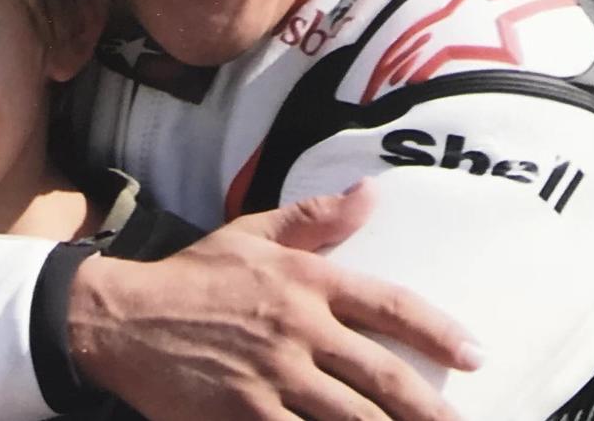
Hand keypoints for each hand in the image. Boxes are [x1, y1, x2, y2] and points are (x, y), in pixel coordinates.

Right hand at [67, 180, 480, 420]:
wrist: (120, 319)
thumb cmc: (190, 278)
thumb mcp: (250, 235)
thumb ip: (314, 219)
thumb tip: (371, 194)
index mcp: (305, 281)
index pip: (390, 306)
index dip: (439, 333)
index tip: (474, 356)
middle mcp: (297, 329)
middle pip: (383, 375)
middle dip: (430, 407)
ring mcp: (272, 376)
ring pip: (352, 417)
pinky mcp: (246, 415)